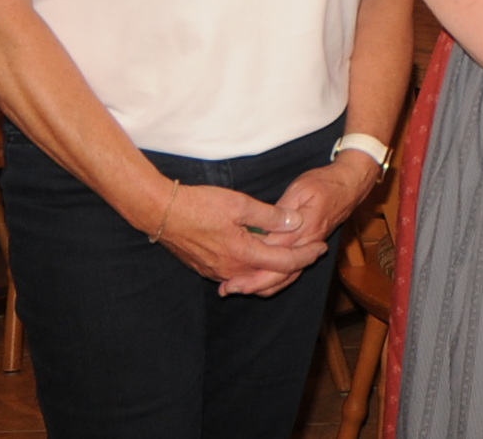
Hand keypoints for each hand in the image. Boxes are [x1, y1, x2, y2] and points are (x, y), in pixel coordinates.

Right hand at [153, 182, 329, 297]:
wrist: (161, 212)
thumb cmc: (200, 204)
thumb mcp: (239, 204)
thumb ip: (270, 216)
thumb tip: (296, 221)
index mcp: (243, 253)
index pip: (283, 262)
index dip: (305, 256)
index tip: (321, 248)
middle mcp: (231, 269)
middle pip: (271, 275)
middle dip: (295, 266)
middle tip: (313, 253)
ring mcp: (216, 271)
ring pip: (253, 277)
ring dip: (274, 269)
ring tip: (291, 255)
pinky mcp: (206, 268)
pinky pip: (237, 275)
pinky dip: (254, 269)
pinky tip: (258, 257)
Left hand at [209, 157, 380, 296]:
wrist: (350, 186)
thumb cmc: (324, 183)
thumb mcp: (301, 188)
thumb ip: (283, 209)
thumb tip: (265, 225)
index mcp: (305, 227)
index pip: (276, 248)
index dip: (252, 258)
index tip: (231, 265)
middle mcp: (308, 243)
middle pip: (280, 271)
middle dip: (253, 282)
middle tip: (228, 288)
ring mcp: (310, 249)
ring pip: (287, 277)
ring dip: (261, 286)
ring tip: (236, 289)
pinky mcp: (309, 249)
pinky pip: (292, 273)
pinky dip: (274, 282)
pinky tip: (257, 284)